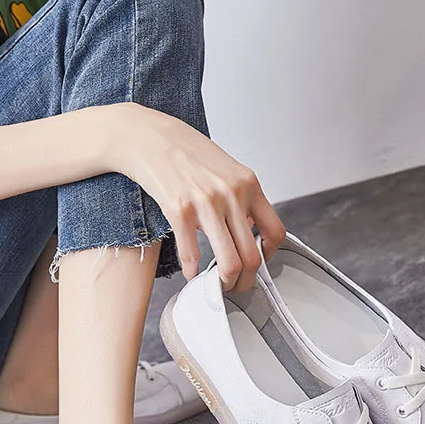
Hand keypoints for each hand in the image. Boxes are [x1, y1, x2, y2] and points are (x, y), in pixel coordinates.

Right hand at [108, 103, 284, 291]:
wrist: (149, 136)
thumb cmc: (186, 153)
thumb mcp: (226, 170)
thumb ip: (241, 198)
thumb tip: (248, 230)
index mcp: (248, 184)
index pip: (275, 231)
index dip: (269, 256)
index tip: (258, 263)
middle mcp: (232, 193)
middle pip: (252, 256)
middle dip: (246, 281)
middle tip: (237, 286)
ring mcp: (207, 202)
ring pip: (229, 261)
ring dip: (224, 283)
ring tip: (216, 285)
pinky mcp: (179, 209)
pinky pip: (192, 253)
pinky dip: (191, 271)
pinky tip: (190, 273)